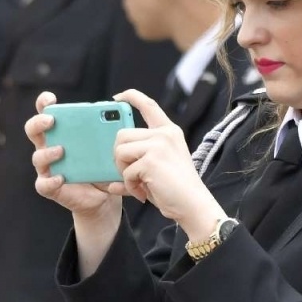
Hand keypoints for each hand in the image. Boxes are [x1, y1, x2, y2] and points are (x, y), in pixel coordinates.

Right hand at [26, 92, 123, 221]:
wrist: (104, 195)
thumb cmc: (103, 165)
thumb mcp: (108, 146)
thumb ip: (111, 131)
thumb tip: (120, 113)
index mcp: (61, 132)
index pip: (46, 112)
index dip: (43, 103)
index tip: (50, 99)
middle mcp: (49, 146)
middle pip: (33, 130)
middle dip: (39, 122)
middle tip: (51, 120)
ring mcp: (48, 167)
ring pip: (37, 157)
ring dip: (47, 152)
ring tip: (61, 151)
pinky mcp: (51, 187)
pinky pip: (44, 184)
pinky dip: (50, 181)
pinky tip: (60, 178)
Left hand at [110, 89, 223, 241]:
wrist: (192, 204)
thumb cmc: (175, 190)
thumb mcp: (158, 167)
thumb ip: (138, 163)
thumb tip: (109, 182)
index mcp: (169, 132)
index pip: (148, 105)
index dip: (131, 97)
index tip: (116, 98)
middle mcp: (164, 134)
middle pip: (122, 135)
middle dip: (119, 157)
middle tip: (130, 174)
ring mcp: (158, 145)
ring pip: (120, 151)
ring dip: (123, 172)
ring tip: (137, 184)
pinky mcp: (151, 160)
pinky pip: (126, 172)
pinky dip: (130, 186)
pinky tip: (142, 192)